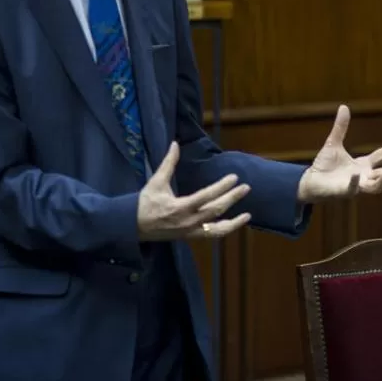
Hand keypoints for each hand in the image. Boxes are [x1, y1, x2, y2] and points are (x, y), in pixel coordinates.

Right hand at [137, 142, 251, 240]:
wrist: (133, 226)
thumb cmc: (145, 202)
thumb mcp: (156, 181)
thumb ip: (168, 163)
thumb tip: (175, 144)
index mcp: (179, 207)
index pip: (206, 196)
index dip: (222, 186)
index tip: (234, 177)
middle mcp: (188, 221)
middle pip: (215, 210)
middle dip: (232, 199)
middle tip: (246, 188)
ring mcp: (190, 231)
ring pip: (217, 229)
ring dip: (234, 222)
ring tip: (248, 214)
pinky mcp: (190, 237)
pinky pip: (211, 236)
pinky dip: (225, 231)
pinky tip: (236, 224)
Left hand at [296, 105, 381, 202]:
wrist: (309, 181)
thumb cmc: (324, 166)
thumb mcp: (334, 143)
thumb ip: (341, 127)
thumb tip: (344, 106)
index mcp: (364, 164)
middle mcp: (364, 176)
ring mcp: (356, 186)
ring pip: (376, 187)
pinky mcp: (344, 192)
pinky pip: (353, 190)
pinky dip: (355, 183)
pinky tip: (355, 174)